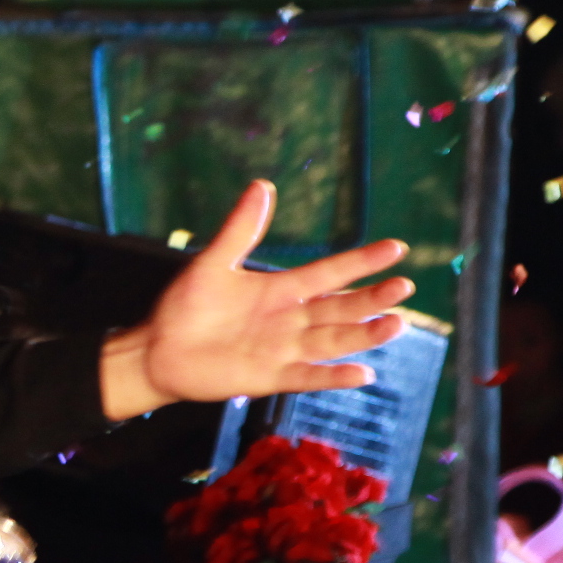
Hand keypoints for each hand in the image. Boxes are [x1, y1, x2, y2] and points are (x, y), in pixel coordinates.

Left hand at [97, 180, 412, 418]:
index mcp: (280, 290)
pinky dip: (333, 376)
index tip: (396, 248)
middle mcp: (289, 319)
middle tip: (404, 287)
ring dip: (364, 334)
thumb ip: (240, 229)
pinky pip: (307, 376)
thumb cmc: (184, 307)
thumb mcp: (213, 263)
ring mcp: (282, 349)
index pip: (329, 273)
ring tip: (396, 324)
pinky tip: (363, 373)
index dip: (361, 262)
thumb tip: (263, 184)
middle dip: (372, 298)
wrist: (157, 350)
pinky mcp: (269, 377)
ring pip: (333, 340)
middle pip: (340, 308)